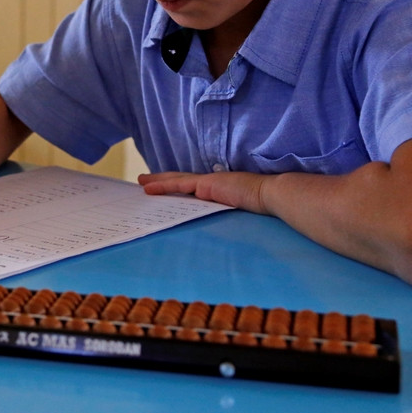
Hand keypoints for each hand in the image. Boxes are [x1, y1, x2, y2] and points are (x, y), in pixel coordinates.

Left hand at [138, 170, 270, 213]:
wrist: (270, 194)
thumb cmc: (262, 205)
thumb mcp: (239, 211)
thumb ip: (226, 215)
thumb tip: (217, 232)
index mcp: (219, 189)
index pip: (193, 187)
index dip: (178, 186)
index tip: (165, 189)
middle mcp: (212, 183)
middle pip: (180, 180)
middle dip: (162, 180)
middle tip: (144, 181)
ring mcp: (208, 182)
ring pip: (176, 181)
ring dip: (157, 182)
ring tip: (141, 182)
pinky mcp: (206, 185)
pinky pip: (180, 185)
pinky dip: (163, 186)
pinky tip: (150, 189)